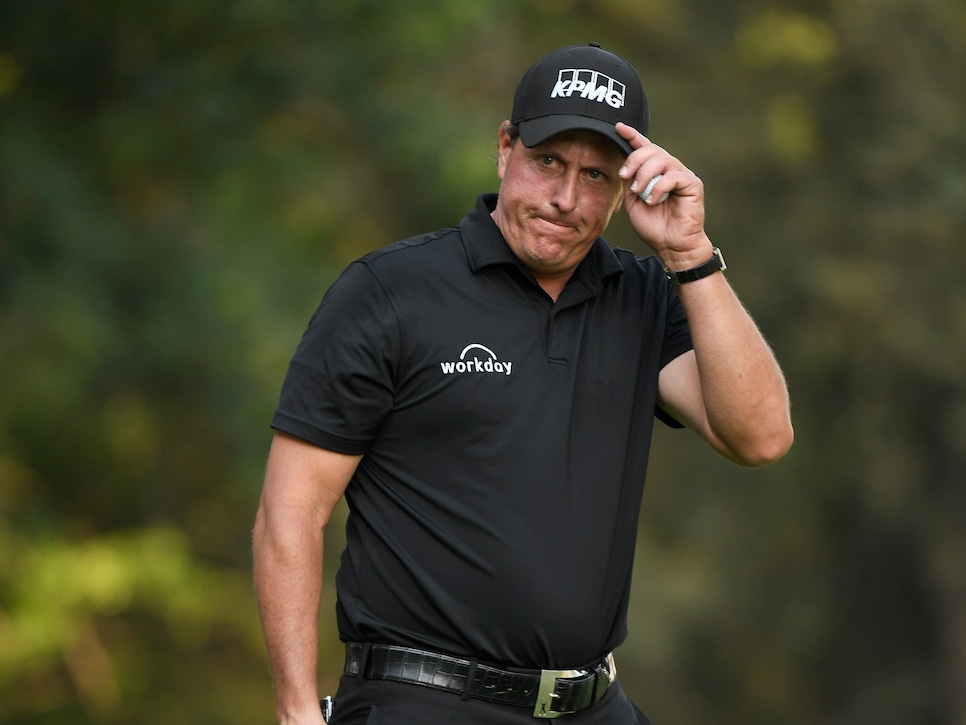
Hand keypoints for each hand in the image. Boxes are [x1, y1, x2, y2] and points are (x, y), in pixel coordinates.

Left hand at [615, 122, 713, 269]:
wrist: (670, 245)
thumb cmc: (654, 226)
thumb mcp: (632, 202)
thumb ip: (629, 182)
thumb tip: (624, 163)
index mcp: (655, 172)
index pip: (645, 147)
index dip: (633, 136)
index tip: (618, 128)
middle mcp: (670, 169)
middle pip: (651, 149)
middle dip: (634, 160)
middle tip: (625, 176)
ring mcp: (682, 175)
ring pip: (662, 159)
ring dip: (645, 175)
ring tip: (639, 192)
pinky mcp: (693, 184)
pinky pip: (673, 175)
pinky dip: (659, 187)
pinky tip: (654, 201)